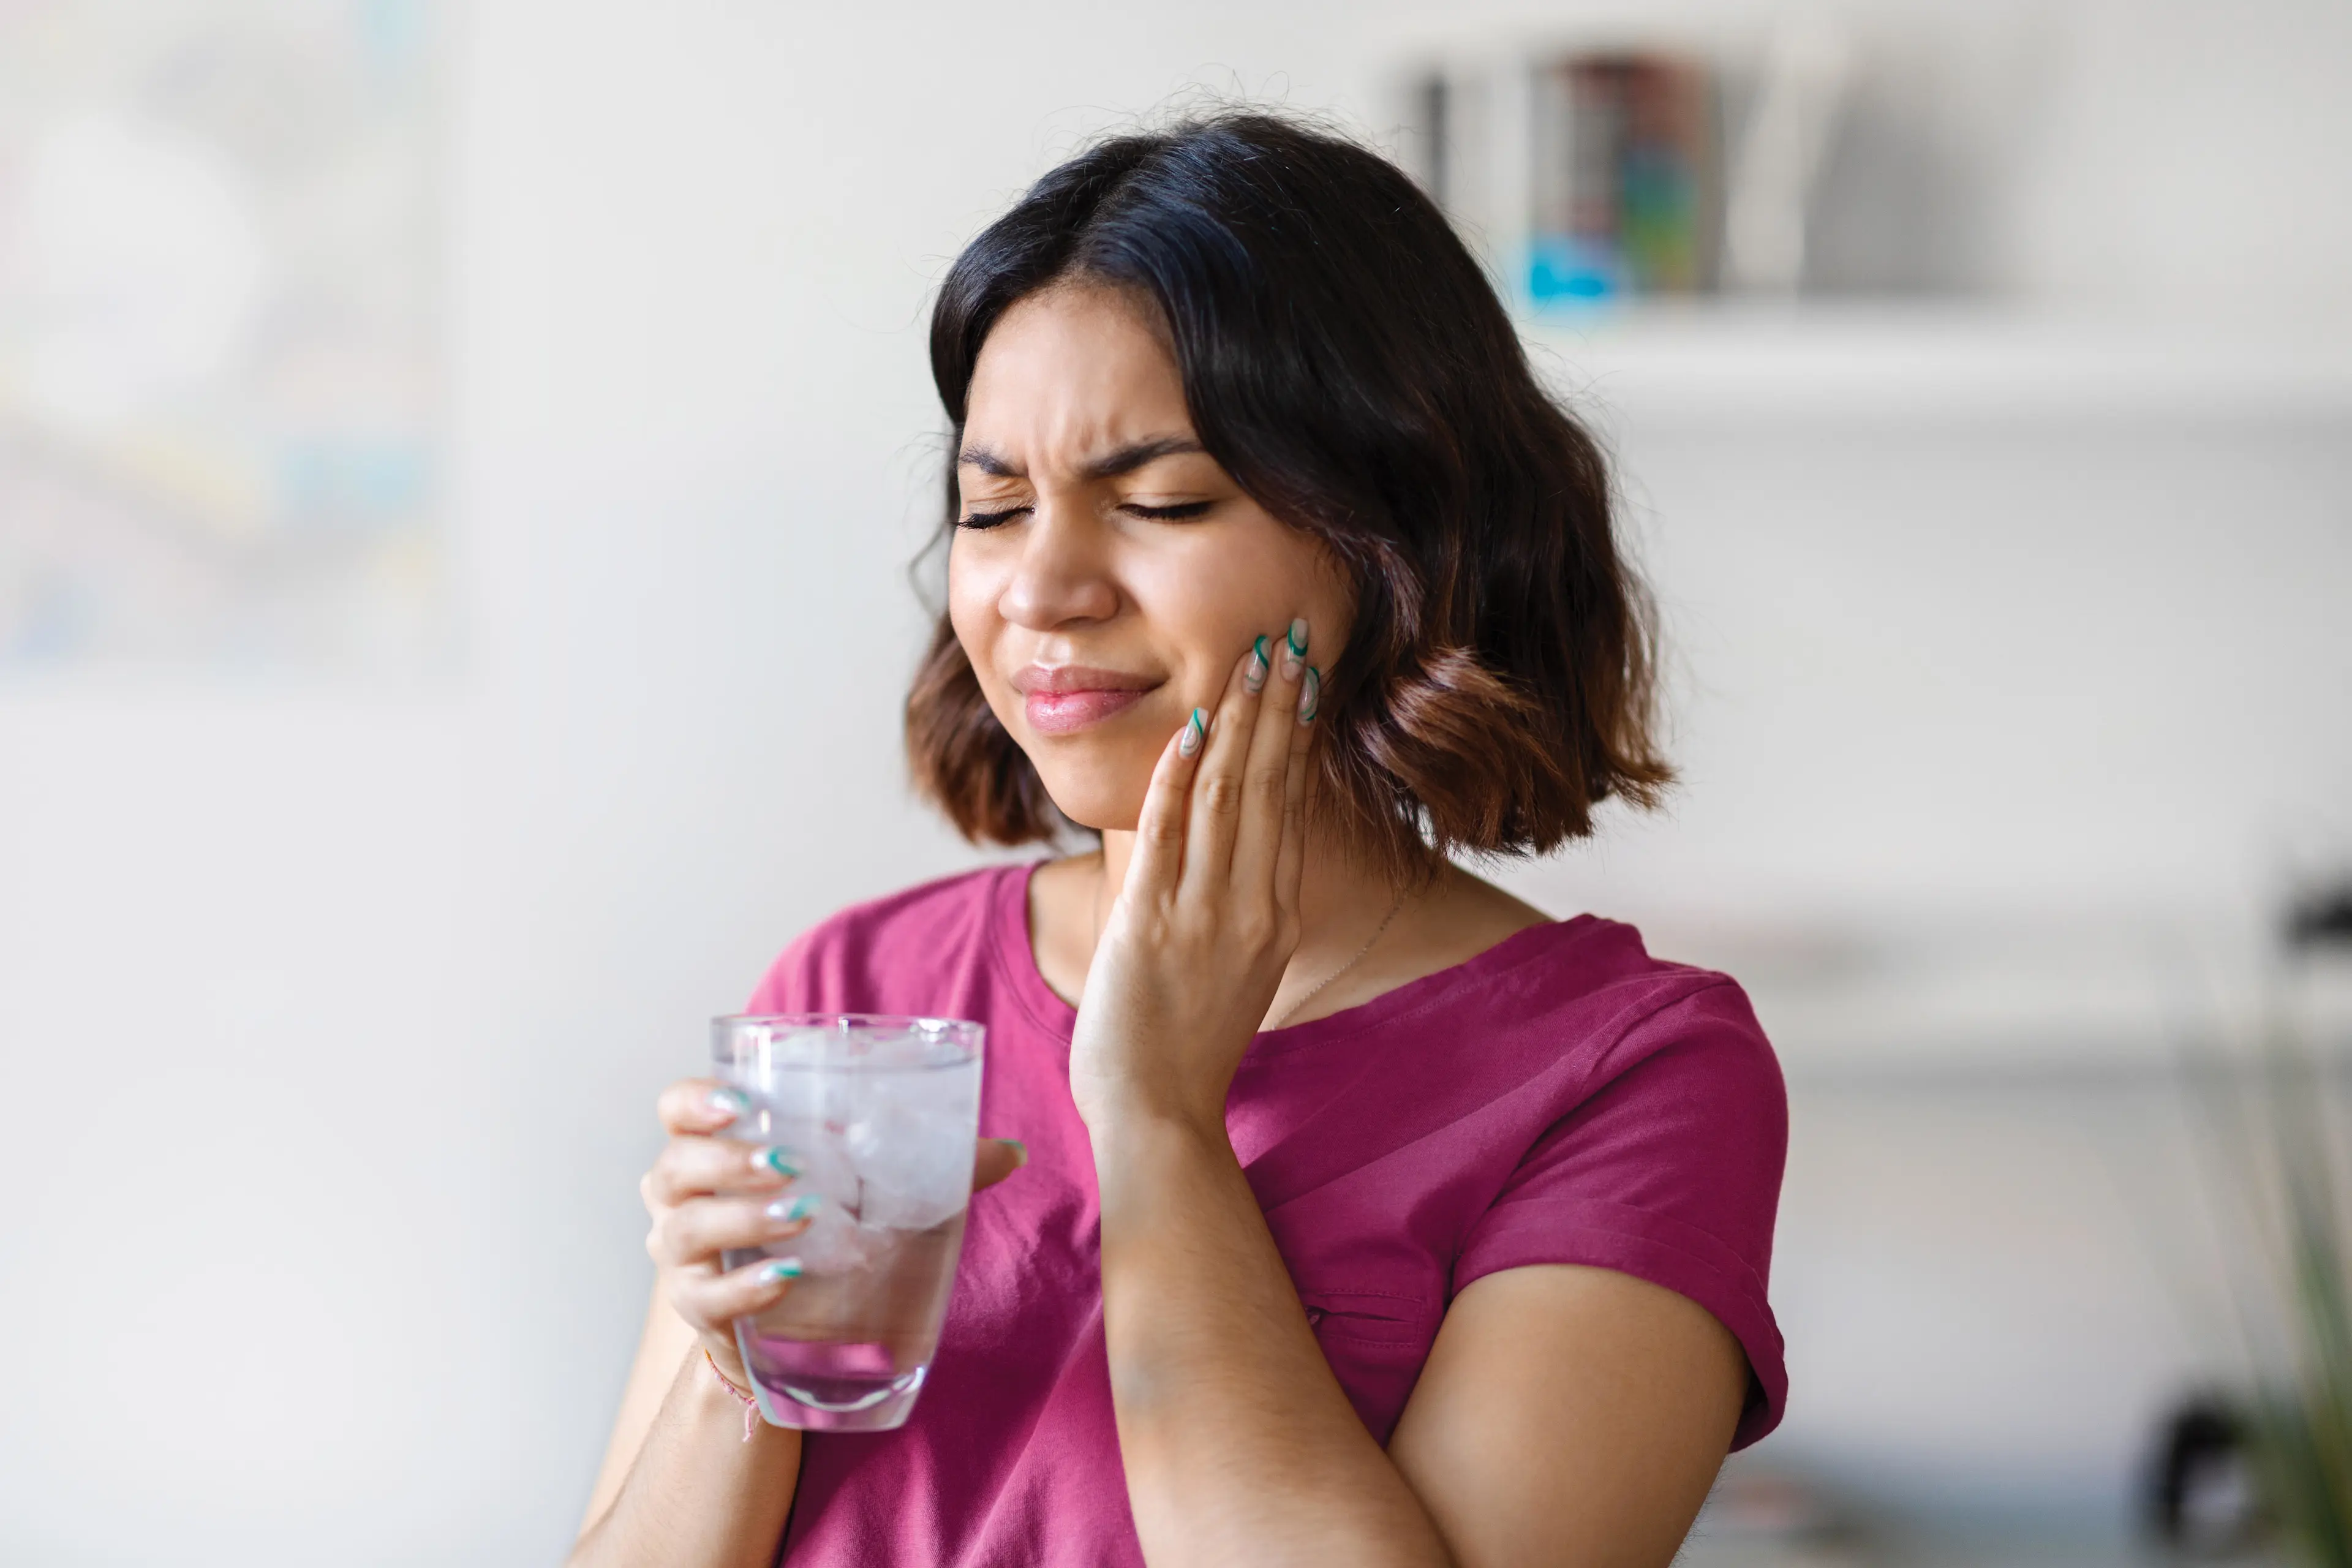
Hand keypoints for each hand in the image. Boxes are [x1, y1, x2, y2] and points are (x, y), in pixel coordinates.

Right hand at [640, 1078, 1028, 1382]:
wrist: (789, 1324)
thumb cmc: (822, 1228)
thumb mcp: (864, 1185)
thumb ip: (929, 1164)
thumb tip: (1011, 1153)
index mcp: (713, 1145)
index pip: (676, 1108)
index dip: (696, 1100)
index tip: (741, 1100)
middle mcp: (681, 1196)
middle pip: (676, 1165)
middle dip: (728, 1160)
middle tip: (788, 1163)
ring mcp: (683, 1257)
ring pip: (685, 1229)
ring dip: (742, 1218)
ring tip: (801, 1215)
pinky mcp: (698, 1309)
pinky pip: (707, 1297)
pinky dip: (745, 1287)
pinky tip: (785, 1279)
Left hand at [1068, 619, 1317, 1133]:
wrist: (1158, 1116)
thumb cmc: (1185, 1049)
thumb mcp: (1236, 972)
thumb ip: (1241, 910)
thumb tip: (1238, 858)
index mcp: (1275, 916)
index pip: (1289, 806)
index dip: (1296, 736)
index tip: (1303, 678)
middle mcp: (1252, 907)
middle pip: (1268, 785)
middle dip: (1277, 705)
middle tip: (1286, 638)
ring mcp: (1203, 914)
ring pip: (1227, 795)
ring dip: (1239, 719)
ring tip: (1249, 658)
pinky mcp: (1151, 923)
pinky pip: (1168, 833)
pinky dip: (1179, 774)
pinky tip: (1190, 725)